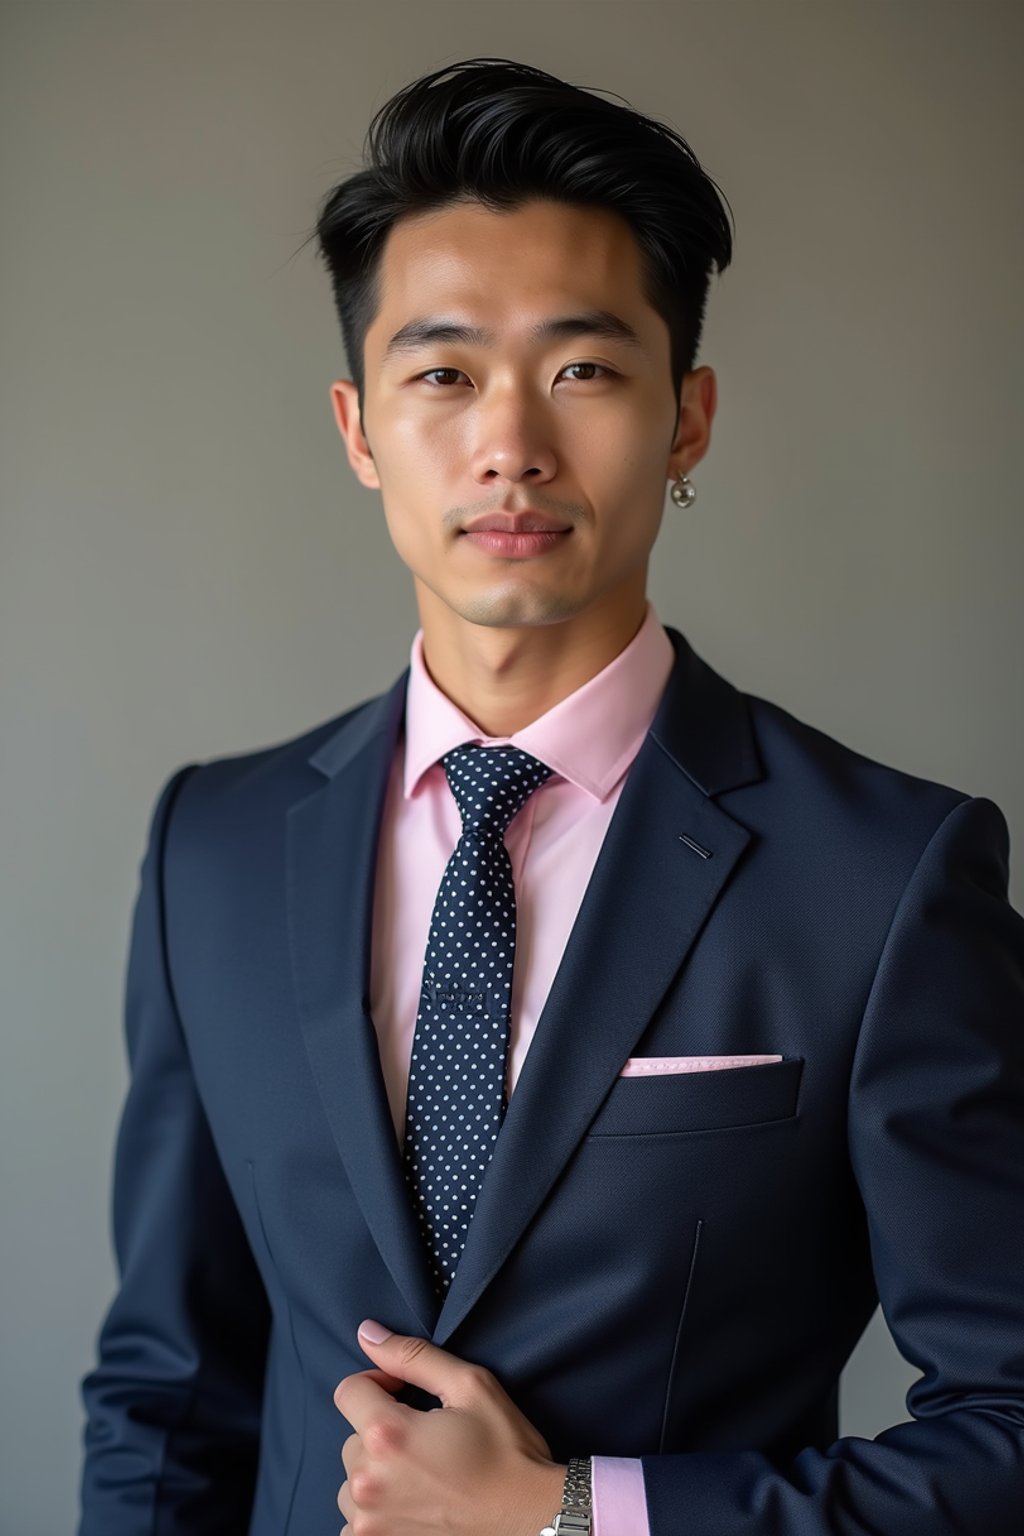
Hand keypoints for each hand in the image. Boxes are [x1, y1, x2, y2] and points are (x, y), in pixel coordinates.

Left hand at [334, 1318, 566, 1535]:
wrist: (531, 1517)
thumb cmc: (507, 1452)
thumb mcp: (471, 1386)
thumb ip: (413, 1356)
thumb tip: (368, 1334)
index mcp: (388, 1434)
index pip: (349, 1391)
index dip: (380, 1382)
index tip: (407, 1394)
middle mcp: (369, 1482)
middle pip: (352, 1436)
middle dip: (382, 1428)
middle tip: (426, 1438)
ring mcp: (370, 1523)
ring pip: (352, 1478)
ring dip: (378, 1470)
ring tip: (423, 1471)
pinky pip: (356, 1519)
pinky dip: (378, 1508)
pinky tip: (415, 1500)